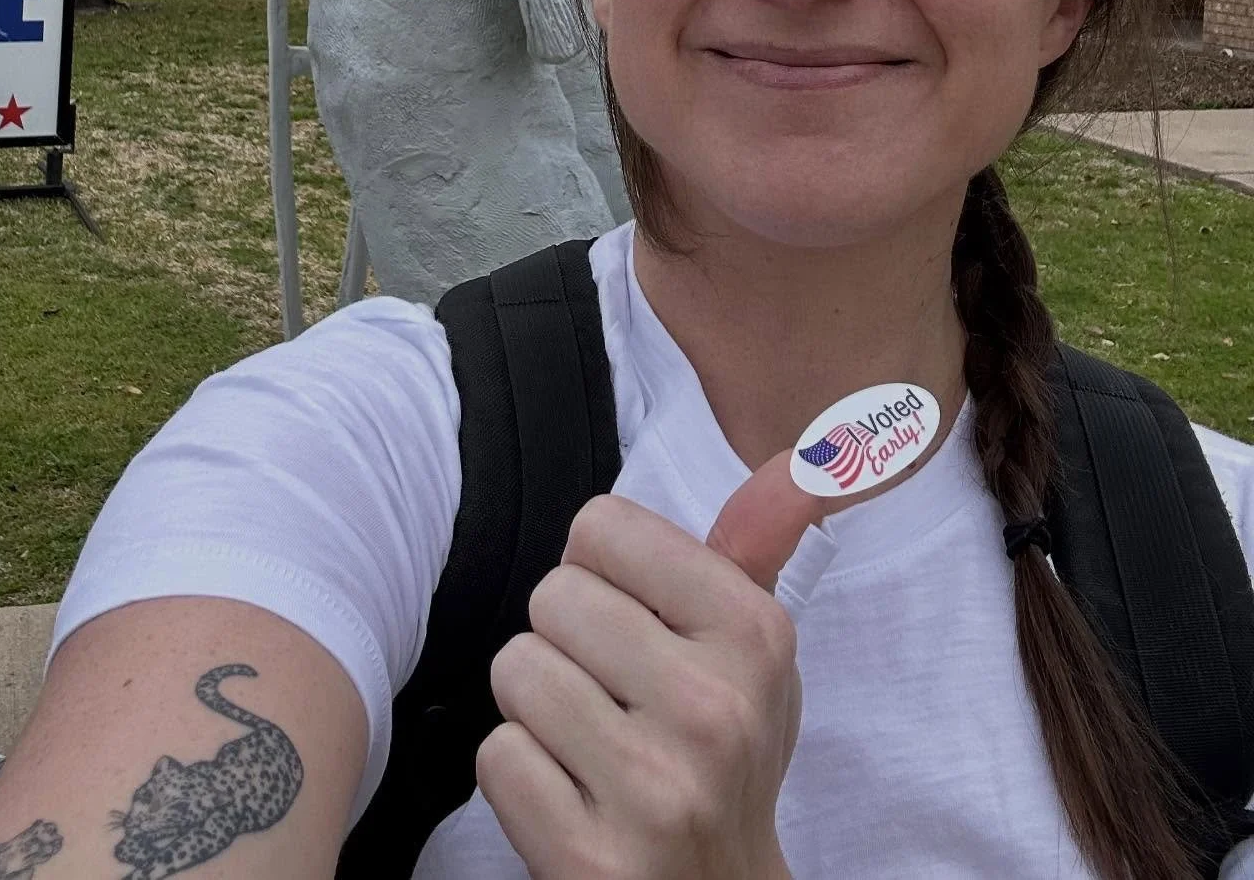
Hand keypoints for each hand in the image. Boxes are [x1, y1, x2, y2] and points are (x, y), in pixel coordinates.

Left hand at [476, 454, 819, 879]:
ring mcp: (653, 788)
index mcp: (754, 634)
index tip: (638, 624)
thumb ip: (755, 543)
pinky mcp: (590, 857)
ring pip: (516, 669)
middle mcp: (712, 708)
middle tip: (614, 694)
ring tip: (591, 741)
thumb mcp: (755, 651)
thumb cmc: (726, 755)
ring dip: (538, 707)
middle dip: (567, 642)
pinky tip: (573, 793)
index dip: (603, 573)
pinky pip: (496, 756)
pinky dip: (522, 776)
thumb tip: (800, 458)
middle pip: (553, 596)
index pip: (602, 528)